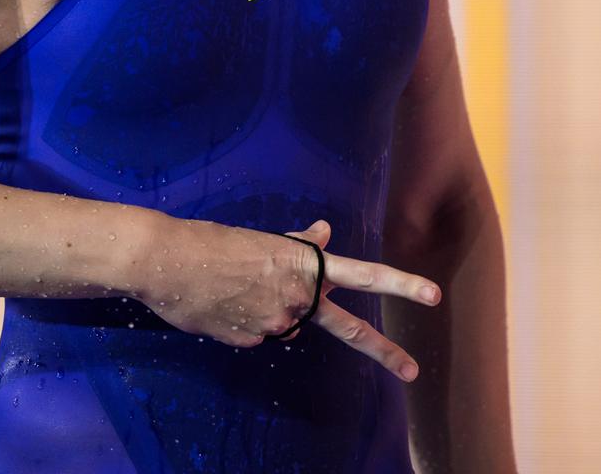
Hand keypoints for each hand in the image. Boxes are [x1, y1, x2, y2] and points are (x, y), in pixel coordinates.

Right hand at [132, 216, 440, 381]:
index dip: (400, 284)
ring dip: (266, 311)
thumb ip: (297, 244)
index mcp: (304, 266)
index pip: (362, 275)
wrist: (168, 261)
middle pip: (346, 328)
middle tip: (412, 371)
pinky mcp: (250, 341)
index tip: (433, 295)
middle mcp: (298, 297)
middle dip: (384, 351)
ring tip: (231, 288)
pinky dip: (241, 322)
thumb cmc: (212, 242)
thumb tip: (325, 230)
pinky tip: (219, 304)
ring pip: (283, 325)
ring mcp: (276, 323)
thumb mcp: (261, 238)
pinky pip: (254, 334)